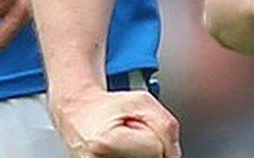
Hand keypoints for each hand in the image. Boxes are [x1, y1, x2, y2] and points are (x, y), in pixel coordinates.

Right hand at [52, 88, 180, 157]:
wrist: (79, 114)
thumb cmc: (108, 107)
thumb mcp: (142, 101)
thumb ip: (166, 126)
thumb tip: (174, 154)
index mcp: (108, 143)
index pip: (157, 149)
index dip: (155, 134)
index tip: (139, 125)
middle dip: (149, 146)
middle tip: (132, 134)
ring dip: (141, 153)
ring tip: (127, 142)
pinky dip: (132, 156)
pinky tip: (122, 150)